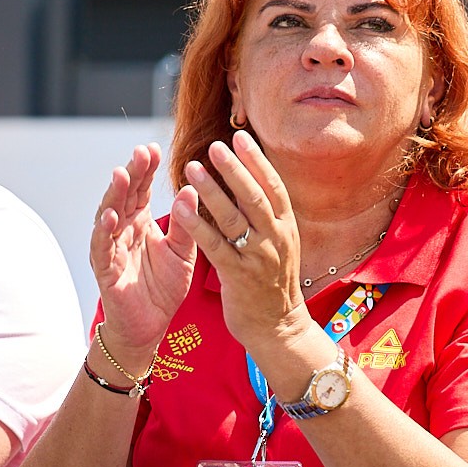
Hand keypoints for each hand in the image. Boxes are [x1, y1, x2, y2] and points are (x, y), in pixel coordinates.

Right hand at [88, 144, 197, 370]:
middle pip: (124, 196)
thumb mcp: (182, 252)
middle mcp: (122, 231)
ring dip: (114, 195)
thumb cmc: (163, 288)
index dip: (145, 170)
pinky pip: (102, 248)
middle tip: (140, 152)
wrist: (150, 328)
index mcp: (140, 223)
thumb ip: (186, 223)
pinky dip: (103, 232)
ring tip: (122, 175)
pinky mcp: (105, 271)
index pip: (141, 190)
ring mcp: (111, 249)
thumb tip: (192, 189)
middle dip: (131, 173)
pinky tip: (110, 217)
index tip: (153, 147)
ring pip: (108, 216)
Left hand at [173, 132, 322, 377]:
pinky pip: (215, 246)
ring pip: (234, 218)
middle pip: (255, 197)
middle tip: (214, 146)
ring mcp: (258, 258)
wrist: (278, 328)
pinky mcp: (238, 277)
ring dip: (211, 191)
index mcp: (286, 228)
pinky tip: (181, 208)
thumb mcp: (280, 244)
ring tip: (191, 168)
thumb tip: (252, 179)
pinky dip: (197, 225)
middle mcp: (276, 240)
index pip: (274, 188)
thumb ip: (267, 217)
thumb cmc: (272, 282)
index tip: (241, 139)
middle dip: (234, 169)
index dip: (258, 162)